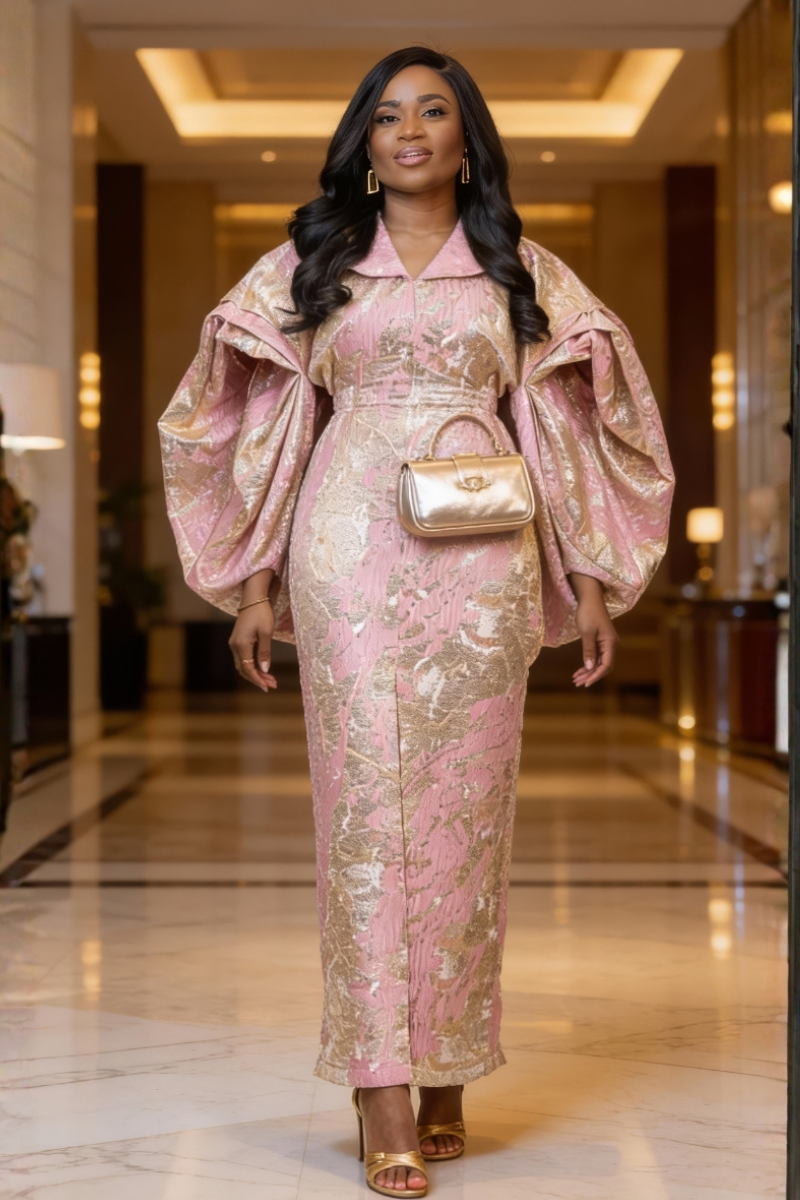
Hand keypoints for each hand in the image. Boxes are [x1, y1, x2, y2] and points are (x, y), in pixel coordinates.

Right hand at [229, 598, 276, 691]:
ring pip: (243, 665)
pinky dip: (253, 665)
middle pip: (243, 669)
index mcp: (241, 645)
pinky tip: (263, 668)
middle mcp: (234, 646)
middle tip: (272, 684)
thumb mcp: (266, 633)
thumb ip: (264, 653)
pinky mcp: (238, 641)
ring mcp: (235, 643)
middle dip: (257, 678)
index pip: (248, 669)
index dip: (258, 680)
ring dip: (255, 673)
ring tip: (270, 679)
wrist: (253, 598)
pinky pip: (244, 658)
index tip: (268, 686)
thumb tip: (265, 670)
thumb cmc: (261, 613)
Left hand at [569, 573, 617, 687]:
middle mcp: (611, 644)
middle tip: (577, 683)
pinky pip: (596, 656)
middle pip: (603, 666)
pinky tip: (580, 670)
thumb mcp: (587, 632)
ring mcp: (606, 643)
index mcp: (610, 643)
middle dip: (591, 675)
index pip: (606, 665)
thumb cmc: (588, 612)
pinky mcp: (601, 641)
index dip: (596, 675)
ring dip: (588, 671)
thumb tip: (590, 667)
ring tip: (576, 679)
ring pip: (599, 662)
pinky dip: (588, 663)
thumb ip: (589, 650)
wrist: (590, 598)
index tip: (586, 683)